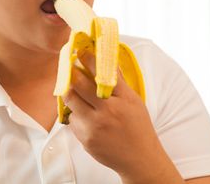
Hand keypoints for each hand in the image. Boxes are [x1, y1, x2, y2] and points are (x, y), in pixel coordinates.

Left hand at [62, 51, 182, 183]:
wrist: (140, 159)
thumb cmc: (138, 126)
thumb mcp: (133, 100)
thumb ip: (118, 82)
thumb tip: (107, 61)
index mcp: (122, 99)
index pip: (101, 73)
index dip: (88, 60)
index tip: (80, 52)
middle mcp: (107, 112)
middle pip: (79, 86)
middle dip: (71, 74)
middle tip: (69, 67)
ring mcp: (94, 127)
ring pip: (71, 103)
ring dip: (70, 94)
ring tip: (73, 89)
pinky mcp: (85, 140)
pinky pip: (73, 121)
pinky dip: (75, 114)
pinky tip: (83, 113)